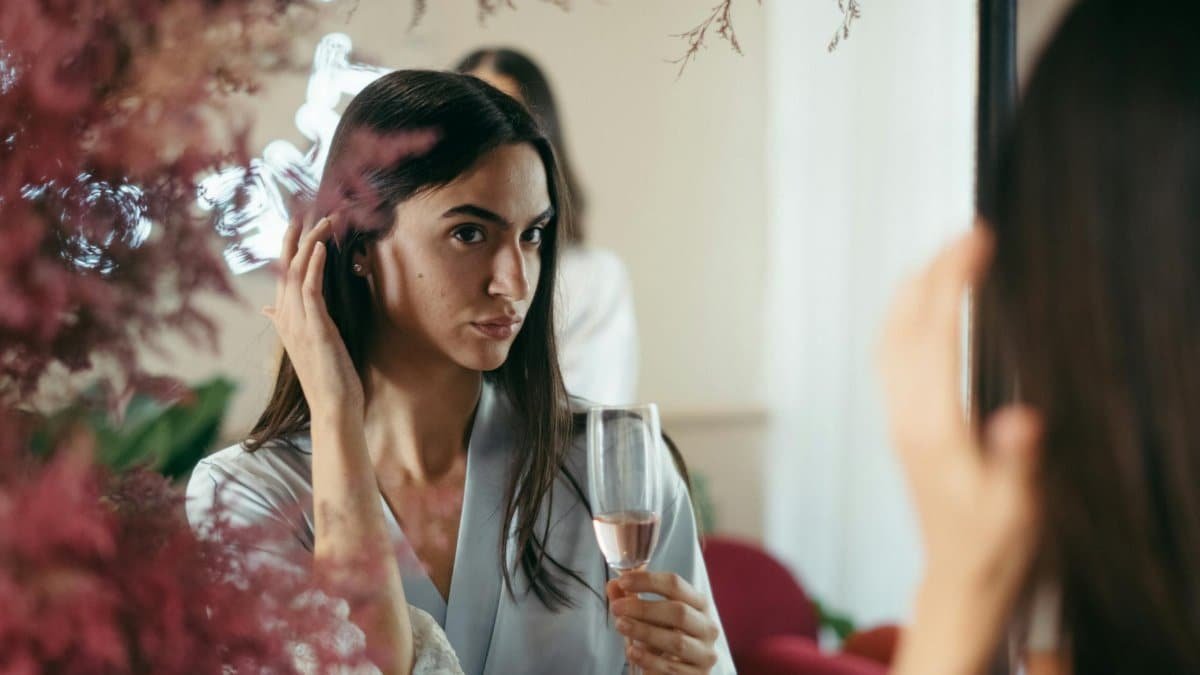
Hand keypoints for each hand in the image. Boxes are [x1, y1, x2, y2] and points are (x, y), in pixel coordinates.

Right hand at [263, 215, 363, 420]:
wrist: (333, 407)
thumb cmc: (325, 378)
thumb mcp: (305, 344)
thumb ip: (286, 323)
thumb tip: (267, 309)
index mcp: (284, 319)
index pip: (281, 275)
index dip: (287, 248)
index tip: (297, 224)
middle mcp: (285, 318)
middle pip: (284, 267)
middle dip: (293, 237)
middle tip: (303, 210)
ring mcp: (297, 322)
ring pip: (295, 272)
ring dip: (309, 242)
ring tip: (321, 219)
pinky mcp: (314, 327)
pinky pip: (309, 287)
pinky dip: (313, 264)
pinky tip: (321, 245)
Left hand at [607, 571, 720, 673]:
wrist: (681, 671)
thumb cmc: (666, 638)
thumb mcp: (649, 618)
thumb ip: (630, 600)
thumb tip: (613, 585)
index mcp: (699, 604)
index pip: (676, 584)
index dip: (648, 580)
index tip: (623, 581)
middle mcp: (707, 627)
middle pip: (679, 612)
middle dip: (644, 608)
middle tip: (617, 608)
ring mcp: (705, 654)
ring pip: (677, 642)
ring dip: (645, 632)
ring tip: (621, 626)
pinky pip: (672, 668)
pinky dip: (650, 659)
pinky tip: (633, 652)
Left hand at [879, 226, 1042, 674]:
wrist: (960, 574)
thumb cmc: (994, 541)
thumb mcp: (1018, 506)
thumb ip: (1018, 460)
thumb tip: (1021, 418)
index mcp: (935, 426)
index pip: (938, 334)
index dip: (954, 281)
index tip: (976, 239)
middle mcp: (906, 415)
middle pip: (905, 325)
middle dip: (931, 273)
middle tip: (966, 233)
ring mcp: (897, 418)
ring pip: (890, 338)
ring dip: (913, 291)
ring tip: (944, 257)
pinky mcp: (901, 424)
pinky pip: (890, 356)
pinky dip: (903, 318)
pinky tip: (921, 308)